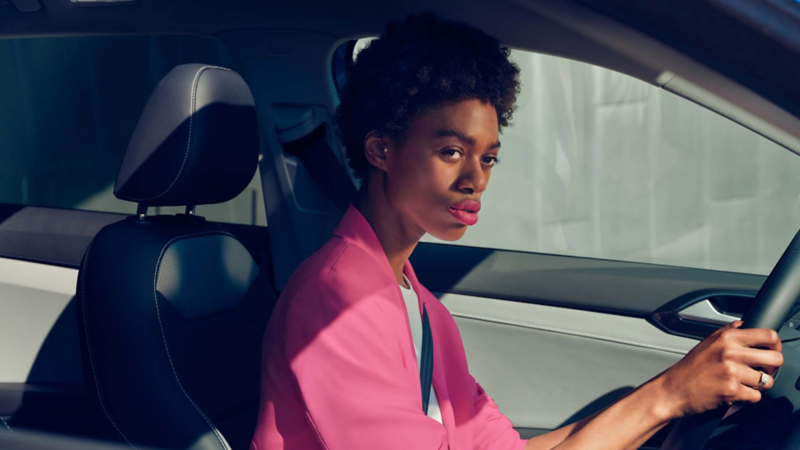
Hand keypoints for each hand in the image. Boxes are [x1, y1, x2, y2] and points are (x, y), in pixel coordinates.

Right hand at [658, 320, 782, 417]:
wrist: (672, 389)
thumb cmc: (688, 368)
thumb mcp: (706, 342)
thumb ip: (727, 332)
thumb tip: (743, 325)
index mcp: (726, 338)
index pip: (768, 335)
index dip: (775, 345)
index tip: (772, 351)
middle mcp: (730, 352)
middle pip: (775, 358)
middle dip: (771, 367)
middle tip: (762, 370)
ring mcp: (732, 372)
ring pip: (767, 381)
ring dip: (758, 385)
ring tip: (745, 383)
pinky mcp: (732, 391)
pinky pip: (756, 397)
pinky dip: (748, 397)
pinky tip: (736, 392)